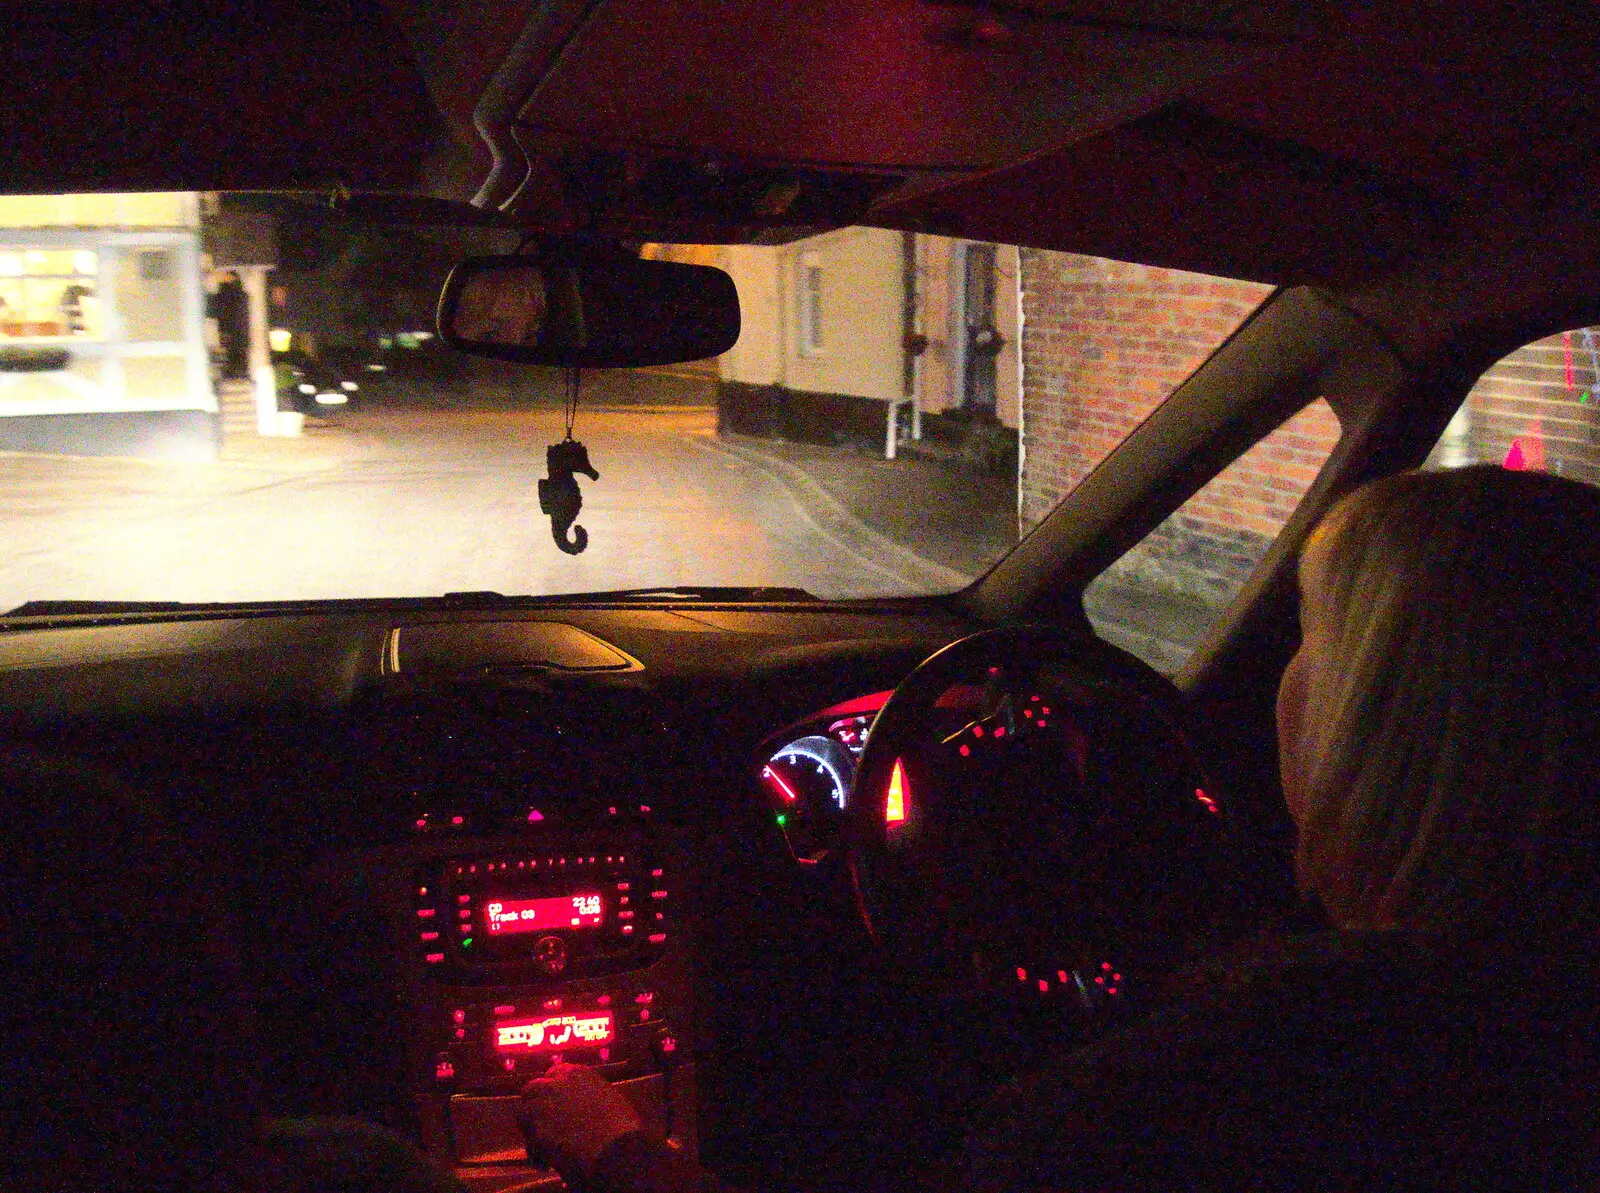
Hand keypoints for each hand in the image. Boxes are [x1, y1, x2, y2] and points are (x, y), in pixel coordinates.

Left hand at [521, 1062, 642, 1179]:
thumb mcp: (608, 1098)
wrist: (614, 1149)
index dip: (553, 1092)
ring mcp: (543, 1107)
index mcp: (576, 1073)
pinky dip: (536, 1154)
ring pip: (523, 1114)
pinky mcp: (536, 1132)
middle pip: (532, 1090)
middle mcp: (556, 1085)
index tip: (556, 1104)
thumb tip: (583, 1107)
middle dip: (535, 1105)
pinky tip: (548, 1163)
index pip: (553, 1074)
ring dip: (532, 1128)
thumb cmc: (620, 1126)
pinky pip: (529, 1144)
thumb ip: (588, 1096)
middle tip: (546, 1123)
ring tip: (545, 1144)